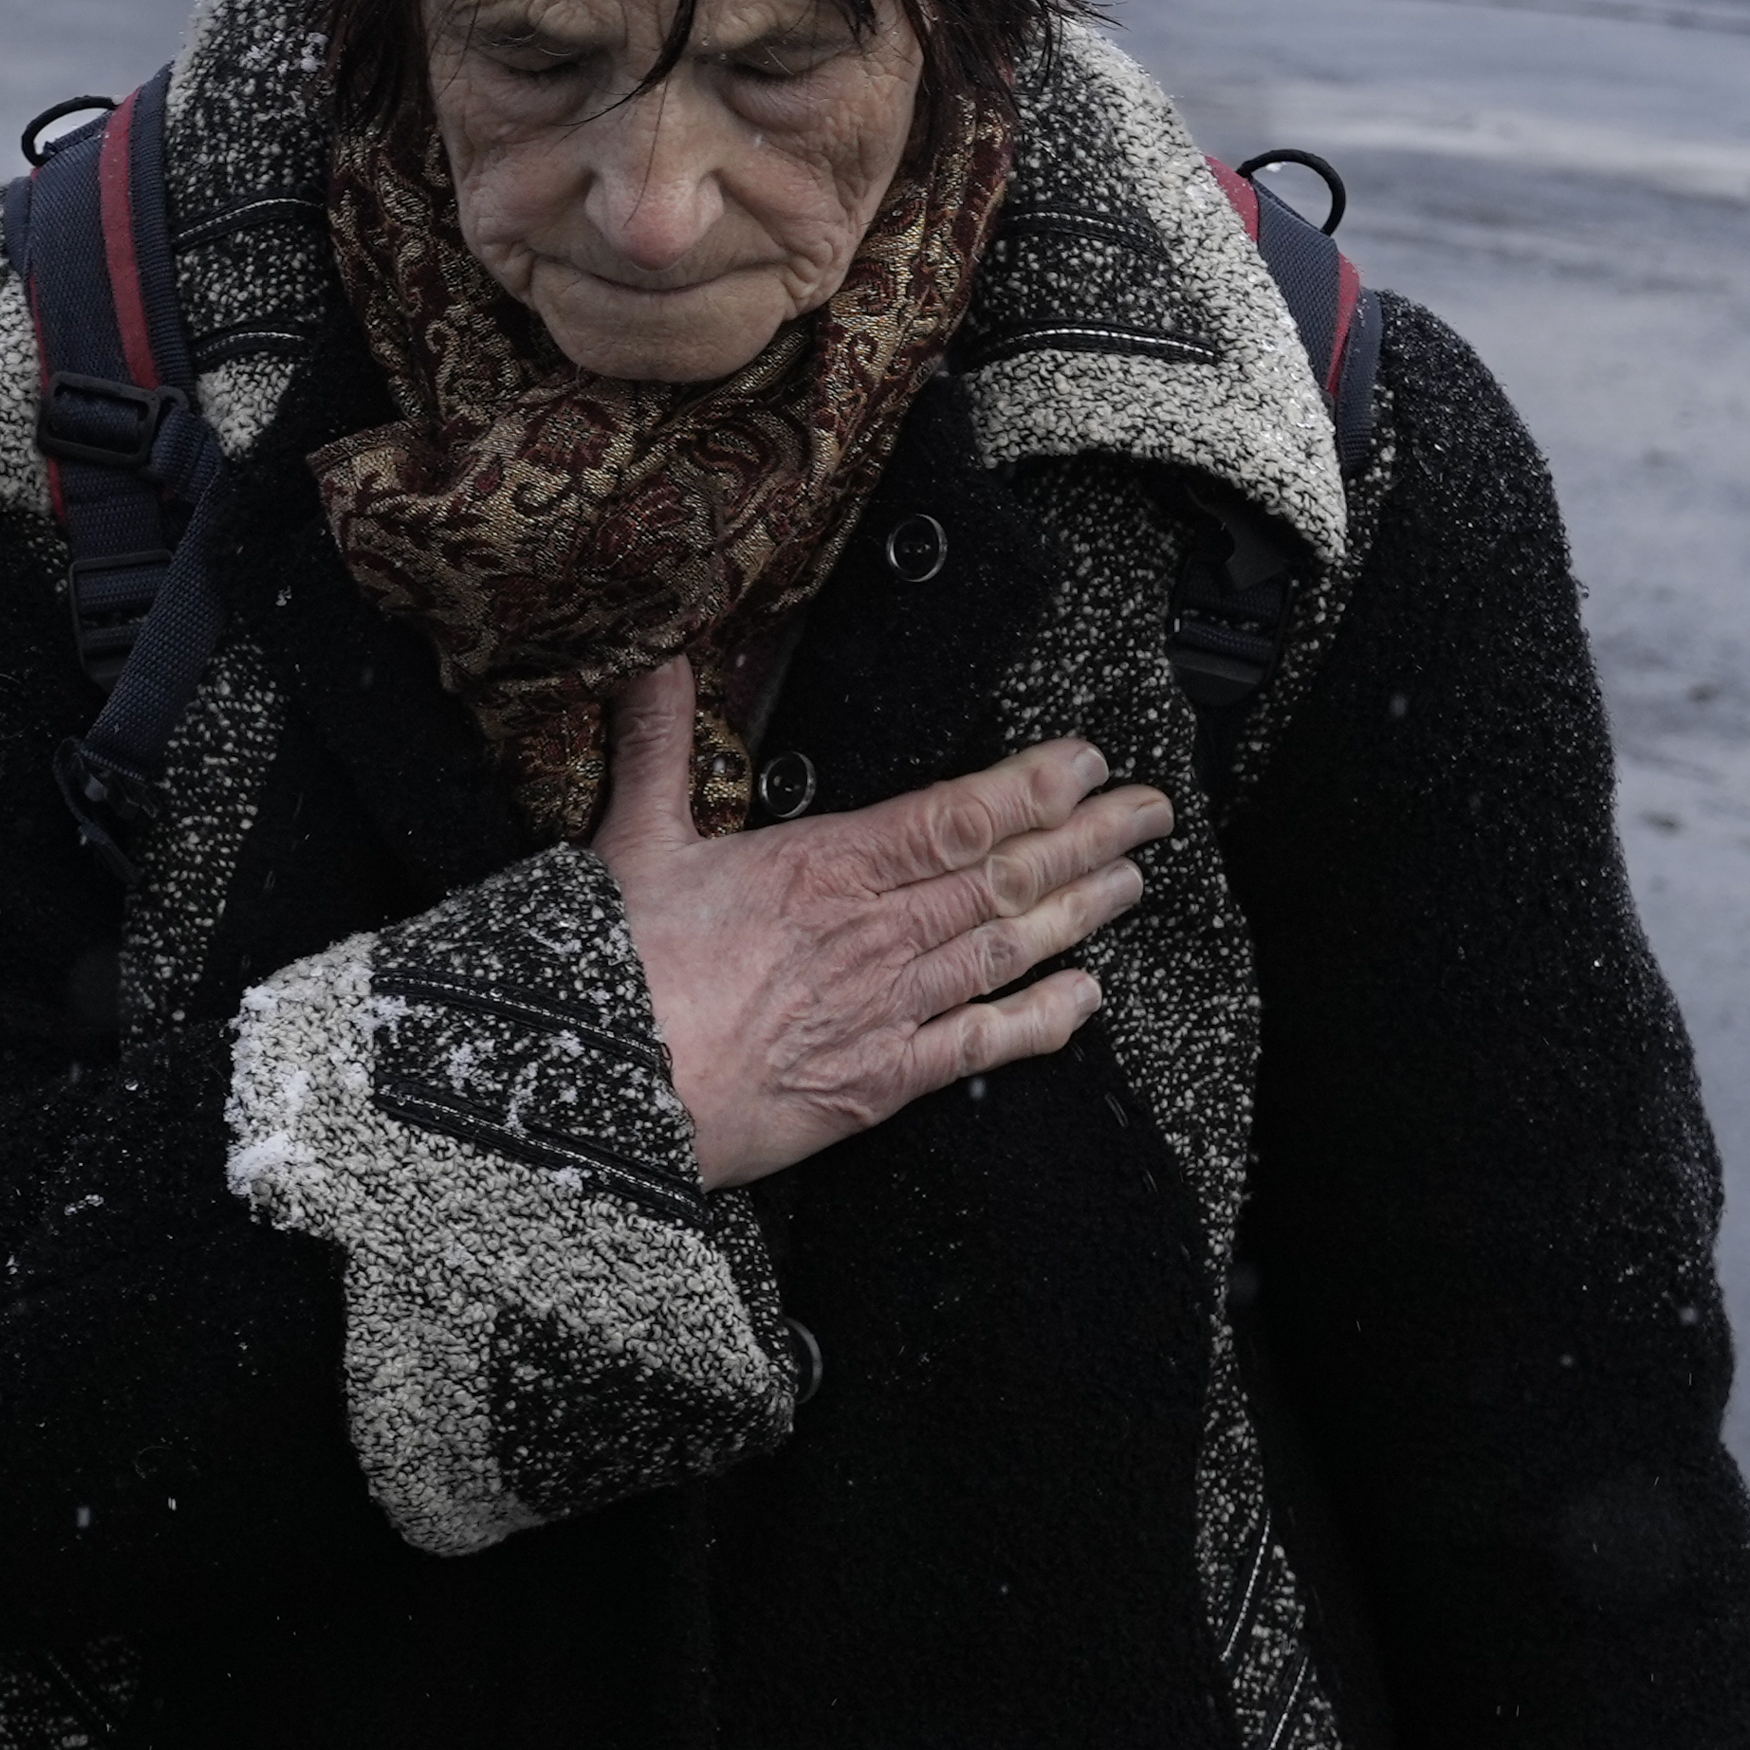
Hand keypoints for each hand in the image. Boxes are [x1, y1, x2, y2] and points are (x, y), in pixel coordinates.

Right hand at [586, 656, 1169, 1189]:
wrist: (602, 1086)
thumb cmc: (613, 970)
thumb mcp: (632, 837)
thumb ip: (660, 744)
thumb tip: (661, 662)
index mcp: (823, 864)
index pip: (955, 813)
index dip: (1032, 785)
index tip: (1084, 762)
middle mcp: (873, 931)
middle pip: (1003, 875)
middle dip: (1085, 838)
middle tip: (1147, 812)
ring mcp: (885, 1007)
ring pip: (1007, 948)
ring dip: (1079, 911)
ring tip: (1131, 881)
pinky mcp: (879, 1082)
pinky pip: (980, 1047)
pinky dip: (1040, 1021)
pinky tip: (1085, 999)